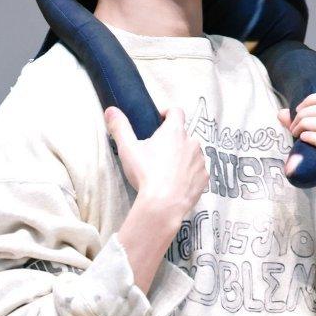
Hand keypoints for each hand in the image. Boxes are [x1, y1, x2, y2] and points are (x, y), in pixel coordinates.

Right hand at [104, 105, 209, 222]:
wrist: (164, 204)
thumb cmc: (146, 174)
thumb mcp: (128, 149)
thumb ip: (120, 127)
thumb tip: (111, 110)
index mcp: (175, 131)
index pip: (176, 111)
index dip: (167, 113)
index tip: (158, 121)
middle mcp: (192, 142)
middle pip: (183, 135)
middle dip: (172, 140)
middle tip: (156, 153)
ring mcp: (200, 160)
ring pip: (191, 153)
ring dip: (182, 157)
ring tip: (166, 171)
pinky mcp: (204, 178)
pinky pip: (197, 171)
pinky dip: (189, 174)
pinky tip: (176, 183)